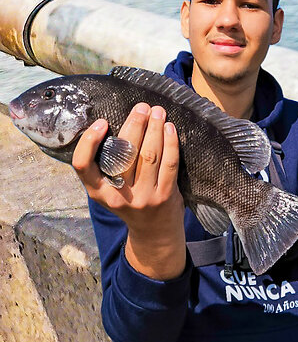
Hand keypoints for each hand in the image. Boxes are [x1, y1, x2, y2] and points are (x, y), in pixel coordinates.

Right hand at [73, 103, 185, 280]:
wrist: (154, 234)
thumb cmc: (131, 203)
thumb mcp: (111, 191)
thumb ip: (109, 167)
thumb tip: (118, 125)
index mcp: (98, 193)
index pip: (83, 166)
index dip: (89, 143)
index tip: (101, 123)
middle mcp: (118, 195)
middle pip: (123, 154)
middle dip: (133, 125)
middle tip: (141, 107)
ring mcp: (143, 196)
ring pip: (149, 155)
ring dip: (154, 129)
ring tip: (158, 111)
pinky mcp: (165, 196)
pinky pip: (169, 163)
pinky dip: (171, 143)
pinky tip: (170, 128)